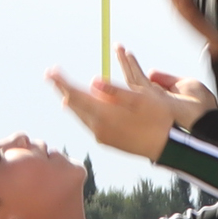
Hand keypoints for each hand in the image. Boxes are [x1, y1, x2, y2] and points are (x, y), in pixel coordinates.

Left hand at [48, 68, 175, 159]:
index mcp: (104, 114)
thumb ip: (113, 90)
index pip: (75, 95)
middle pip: (73, 105)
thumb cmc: (158, 118)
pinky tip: (84, 107)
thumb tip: (92, 81)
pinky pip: (88, 123)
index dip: (62, 82)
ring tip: (63, 89)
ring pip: (80, 115)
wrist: (167, 147)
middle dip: (62, 89)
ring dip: (72, 101)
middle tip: (51, 75)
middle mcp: (98, 127)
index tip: (50, 71)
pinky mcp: (107, 142)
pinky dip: (83, 111)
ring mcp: (102, 136)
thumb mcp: (139, 98)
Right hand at [114, 45, 212, 131]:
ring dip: (124, 62)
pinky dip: (131, 66)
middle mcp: (152, 101)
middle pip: (133, 80)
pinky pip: (137, 79)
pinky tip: (128, 54)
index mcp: (160, 99)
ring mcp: (150, 101)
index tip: (127, 53)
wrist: (205, 118)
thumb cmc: (201, 106)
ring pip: (131, 79)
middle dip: (124, 63)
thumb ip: (167, 79)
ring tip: (118, 47)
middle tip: (117, 46)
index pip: (142, 82)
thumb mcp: (184, 84)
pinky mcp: (150, 98)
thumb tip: (150, 72)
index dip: (134, 68)